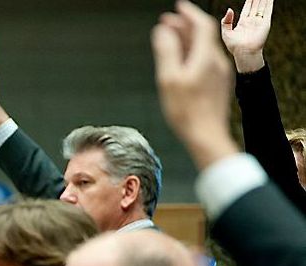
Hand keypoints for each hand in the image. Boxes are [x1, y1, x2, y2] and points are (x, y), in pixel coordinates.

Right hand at [153, 1, 239, 169]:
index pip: (201, 25)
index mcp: (205, 57)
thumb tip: (162, 31)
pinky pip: (206, 61)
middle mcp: (216, 62)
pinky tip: (181, 61)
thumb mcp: (169, 79)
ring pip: (203, 48)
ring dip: (187, 40)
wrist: (206, 136)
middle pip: (203, 36)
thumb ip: (166, 51)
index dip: (189, 13)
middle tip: (167, 22)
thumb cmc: (187, 112)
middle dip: (185, 26)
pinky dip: (192, 54)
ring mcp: (219, 74)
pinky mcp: (218, 85)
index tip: (177, 7)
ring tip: (171, 39)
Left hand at [220, 0, 270, 72]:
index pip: (247, 8)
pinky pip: (268, 11)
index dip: (249, 1)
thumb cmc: (234, 46)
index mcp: (243, 23)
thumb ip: (226, 21)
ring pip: (262, 7)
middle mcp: (252, 21)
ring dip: (263, 0)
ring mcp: (259, 22)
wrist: (244, 53)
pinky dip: (269, 3)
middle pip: (255, 6)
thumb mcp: (226, 33)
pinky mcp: (265, 23)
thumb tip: (229, 9)